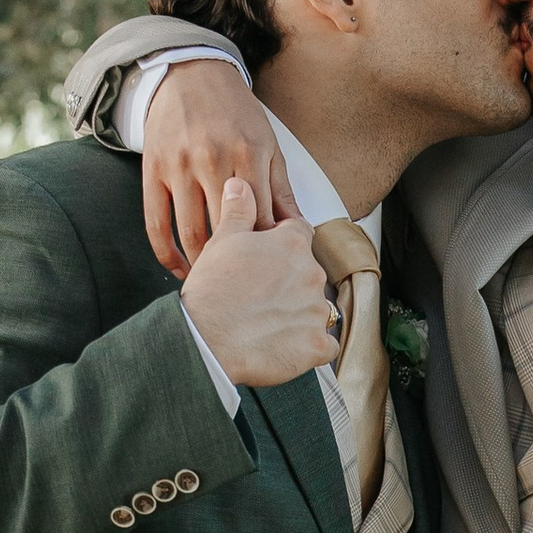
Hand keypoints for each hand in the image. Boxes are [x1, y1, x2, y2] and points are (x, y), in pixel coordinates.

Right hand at [143, 60, 297, 274]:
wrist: (189, 73)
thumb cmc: (235, 111)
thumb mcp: (268, 142)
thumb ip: (280, 188)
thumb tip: (297, 229)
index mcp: (247, 154)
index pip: (261, 219)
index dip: (267, 252)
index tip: (272, 274)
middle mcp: (212, 161)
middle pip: (227, 232)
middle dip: (238, 267)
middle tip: (246, 292)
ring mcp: (178, 167)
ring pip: (191, 234)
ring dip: (204, 267)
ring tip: (217, 287)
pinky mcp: (152, 171)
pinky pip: (156, 225)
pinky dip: (167, 255)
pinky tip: (181, 271)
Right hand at [181, 179, 335, 391]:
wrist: (206, 340)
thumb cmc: (211, 293)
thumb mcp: (220, 242)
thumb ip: (237, 211)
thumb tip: (240, 185)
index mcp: (291, 244)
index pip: (300, 233)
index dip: (283, 245)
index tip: (270, 259)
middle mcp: (311, 274)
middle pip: (308, 272)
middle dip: (289, 282)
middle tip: (261, 296)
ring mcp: (317, 311)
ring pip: (315, 309)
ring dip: (298, 315)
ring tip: (267, 324)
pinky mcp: (317, 346)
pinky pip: (325, 346)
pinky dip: (310, 347)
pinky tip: (287, 347)